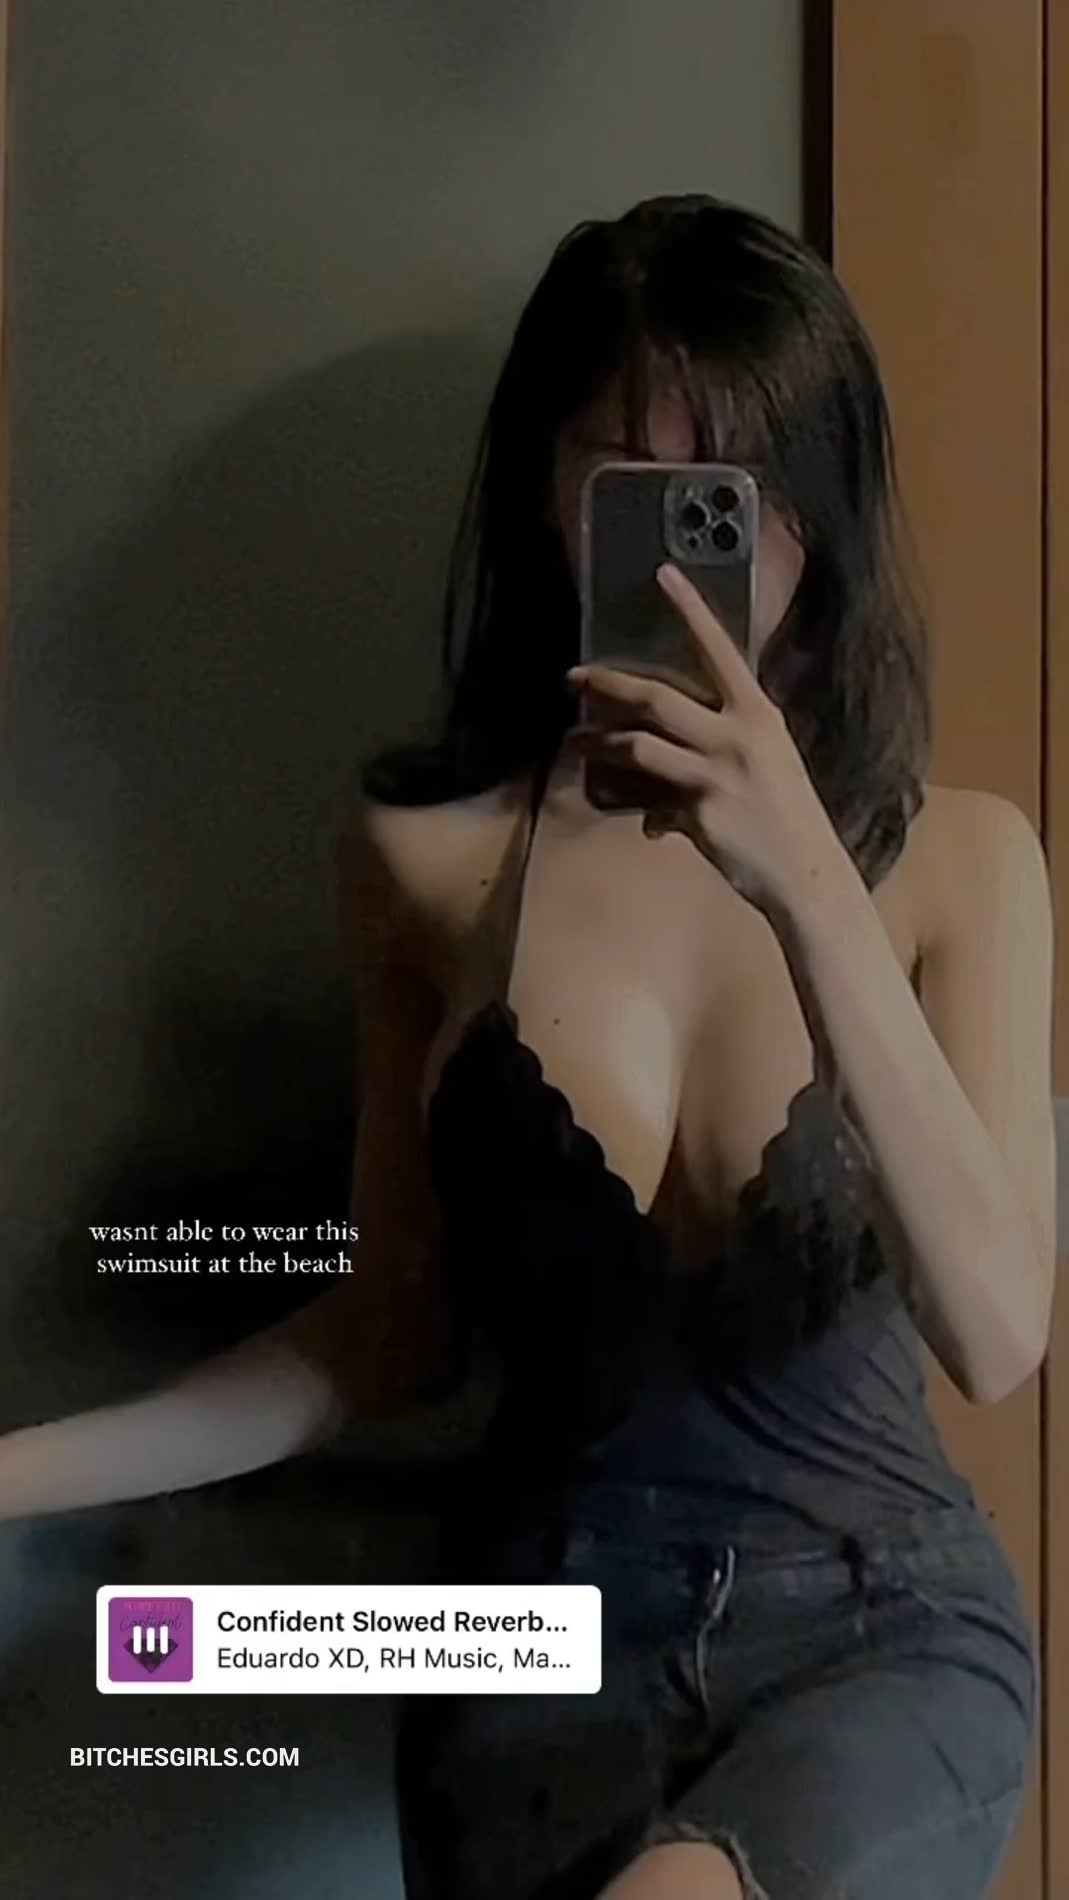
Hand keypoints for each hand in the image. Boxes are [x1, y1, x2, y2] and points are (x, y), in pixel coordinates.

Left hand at [566, 564, 851, 919]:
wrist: (806, 872)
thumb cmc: (789, 816)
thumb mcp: (767, 763)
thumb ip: (723, 749)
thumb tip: (681, 752)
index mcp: (758, 713)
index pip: (719, 649)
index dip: (690, 609)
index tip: (663, 574)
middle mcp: (736, 735)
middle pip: (656, 697)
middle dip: (608, 684)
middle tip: (575, 677)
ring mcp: (715, 773)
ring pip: (638, 747)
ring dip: (598, 743)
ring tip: (575, 742)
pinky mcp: (698, 812)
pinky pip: (653, 805)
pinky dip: (645, 814)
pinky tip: (645, 824)